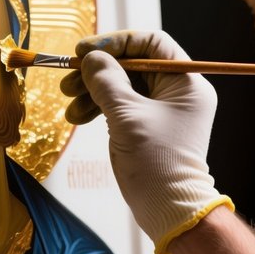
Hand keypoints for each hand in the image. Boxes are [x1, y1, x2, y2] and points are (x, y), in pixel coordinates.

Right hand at [60, 30, 232, 253]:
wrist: (169, 210)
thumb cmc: (155, 162)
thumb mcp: (126, 115)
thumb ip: (106, 81)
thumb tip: (91, 58)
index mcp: (186, 82)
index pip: (151, 43)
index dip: (116, 42)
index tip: (85, 51)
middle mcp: (177, 92)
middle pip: (133, 64)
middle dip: (98, 71)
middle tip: (68, 79)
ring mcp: (163, 110)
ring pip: (122, 86)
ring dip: (92, 91)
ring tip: (69, 104)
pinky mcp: (148, 126)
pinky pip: (121, 105)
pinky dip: (98, 108)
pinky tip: (78, 117)